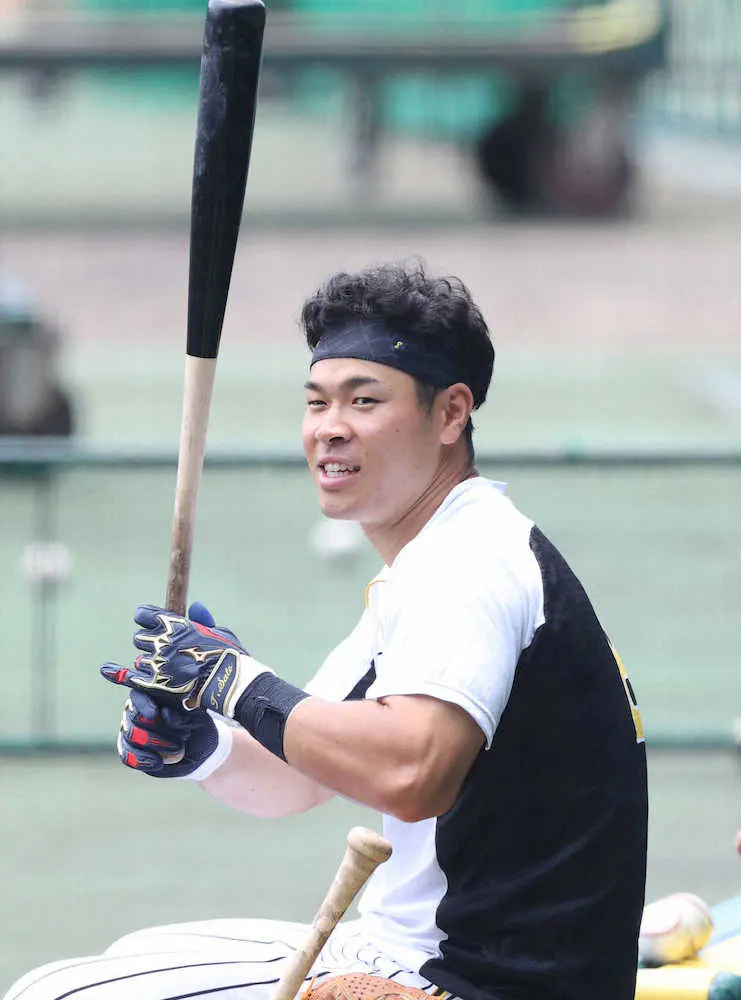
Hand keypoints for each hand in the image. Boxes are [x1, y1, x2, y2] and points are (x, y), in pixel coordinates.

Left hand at [101, 602, 273, 718]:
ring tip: (166, 670)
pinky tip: (107, 669)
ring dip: (149, 663)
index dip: (145, 618)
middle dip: (149, 643)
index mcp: (175, 624)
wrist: (229, 683)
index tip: (146, 622)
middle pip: (140, 638)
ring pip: (140, 659)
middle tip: (163, 651)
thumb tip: (194, 605)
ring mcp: (156, 663)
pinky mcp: (153, 684)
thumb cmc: (230, 657)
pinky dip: (118, 673)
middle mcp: (161, 640)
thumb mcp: (219, 632)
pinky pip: (129, 676)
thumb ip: (202, 620)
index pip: (144, 614)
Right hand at [117, 688, 231, 779]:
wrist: (199, 748)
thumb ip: (182, 714)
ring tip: (178, 748)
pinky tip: (158, 762)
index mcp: (152, 694)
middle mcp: (137, 710)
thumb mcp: (198, 717)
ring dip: (156, 744)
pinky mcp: (131, 751)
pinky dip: (143, 760)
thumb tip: (166, 713)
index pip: (138, 695)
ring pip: (131, 736)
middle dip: (159, 728)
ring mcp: (132, 730)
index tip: (155, 714)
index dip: (143, 704)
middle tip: (185, 735)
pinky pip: (127, 756)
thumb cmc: (198, 726)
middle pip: (134, 717)